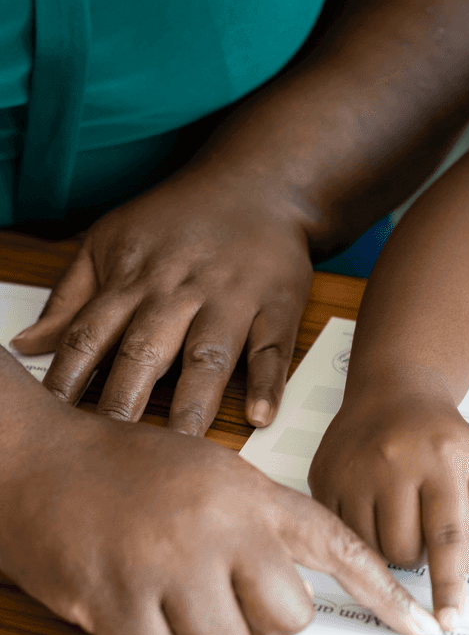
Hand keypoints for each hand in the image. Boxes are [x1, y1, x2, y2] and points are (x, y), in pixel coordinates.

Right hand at [0, 391, 439, 634]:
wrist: (38, 458)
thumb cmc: (125, 467)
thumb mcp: (208, 470)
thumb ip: (256, 519)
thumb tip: (290, 586)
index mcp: (248, 492)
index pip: (335, 545)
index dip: (382, 592)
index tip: (420, 626)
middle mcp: (218, 526)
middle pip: (287, 620)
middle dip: (262, 624)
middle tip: (226, 600)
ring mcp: (167, 565)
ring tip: (179, 609)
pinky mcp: (116, 602)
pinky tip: (138, 623)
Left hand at [11, 172, 312, 432]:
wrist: (258, 183)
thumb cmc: (179, 217)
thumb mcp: (110, 240)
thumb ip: (69, 297)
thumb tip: (25, 344)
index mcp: (133, 279)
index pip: (90, 336)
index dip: (67, 381)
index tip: (52, 425)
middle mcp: (179, 292)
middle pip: (144, 352)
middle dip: (124, 402)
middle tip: (109, 451)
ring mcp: (231, 299)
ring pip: (208, 356)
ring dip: (193, 404)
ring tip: (180, 449)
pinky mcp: (277, 306)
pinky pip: (271, 348)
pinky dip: (267, 381)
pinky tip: (259, 415)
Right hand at [308, 389, 468, 630]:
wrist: (392, 389)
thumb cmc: (436, 431)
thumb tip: (467, 569)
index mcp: (440, 460)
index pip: (447, 536)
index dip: (449, 584)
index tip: (449, 620)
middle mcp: (393, 462)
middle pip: (402, 550)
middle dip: (416, 556)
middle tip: (420, 528)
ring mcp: (352, 469)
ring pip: (367, 548)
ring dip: (385, 548)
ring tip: (396, 515)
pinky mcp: (322, 475)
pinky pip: (337, 532)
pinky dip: (356, 534)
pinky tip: (369, 507)